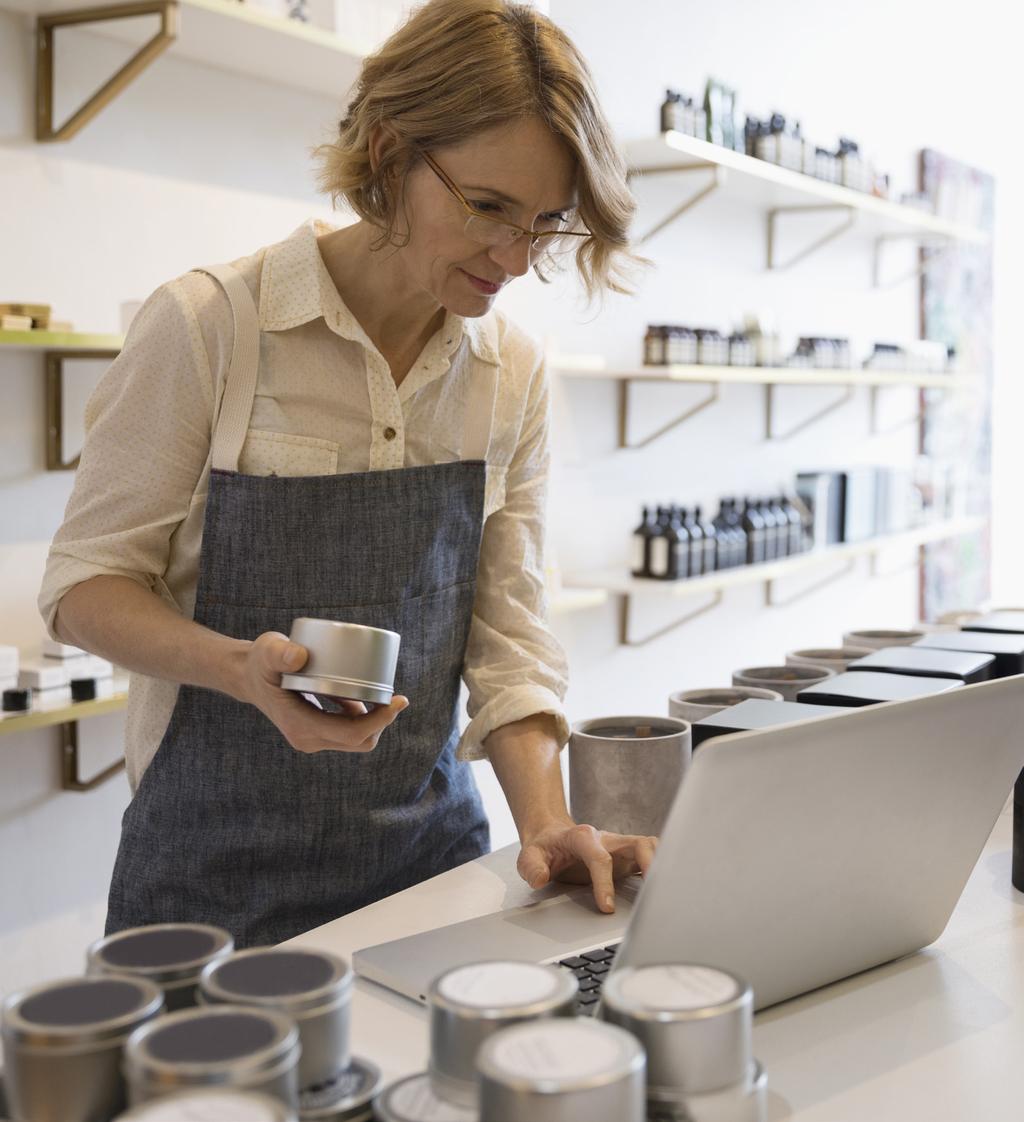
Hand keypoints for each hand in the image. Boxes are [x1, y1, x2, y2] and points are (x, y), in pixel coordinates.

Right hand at [235, 631, 407, 753]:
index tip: (399, 700)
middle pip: (360, 741)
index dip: (380, 720)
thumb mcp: (267, 651)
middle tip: (395, 695)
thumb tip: (299, 655)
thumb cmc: (260, 662)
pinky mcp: (317, 732)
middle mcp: (308, 739)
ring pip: (356, 738)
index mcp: (300, 726)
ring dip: (373, 719)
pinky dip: (361, 716)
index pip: (351, 733)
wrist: (248, 677)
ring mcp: (312, 739)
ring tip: (378, 692)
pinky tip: (363, 696)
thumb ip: (279, 652)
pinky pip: (348, 731)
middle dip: (382, 721)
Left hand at [517, 822, 657, 914]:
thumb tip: (540, 879)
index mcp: (582, 837)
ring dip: (662, 866)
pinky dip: (661, 871)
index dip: (605, 882)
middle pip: (638, 844)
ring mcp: (620, 848)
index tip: (606, 908)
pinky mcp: (628, 858)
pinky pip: (651, 858)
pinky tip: (664, 891)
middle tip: (654, 894)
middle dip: (650, 865)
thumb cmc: (544, 848)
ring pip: (651, 847)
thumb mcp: (529, 856)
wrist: (552, 836)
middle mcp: (607, 840)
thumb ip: (531, 867)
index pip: (600, 858)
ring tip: (666, 892)